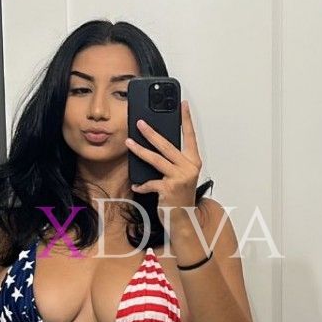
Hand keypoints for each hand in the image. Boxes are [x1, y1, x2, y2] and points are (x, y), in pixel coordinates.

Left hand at [125, 99, 202, 227]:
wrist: (184, 218)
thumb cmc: (180, 195)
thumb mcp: (180, 175)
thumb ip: (173, 160)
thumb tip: (154, 144)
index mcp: (193, 161)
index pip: (190, 136)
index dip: (186, 119)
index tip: (183, 104)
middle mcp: (189, 167)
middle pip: (167, 145)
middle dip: (151, 133)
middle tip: (139, 123)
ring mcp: (179, 178)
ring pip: (156, 160)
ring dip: (140, 151)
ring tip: (129, 143)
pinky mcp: (169, 188)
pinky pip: (150, 182)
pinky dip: (142, 184)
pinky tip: (136, 185)